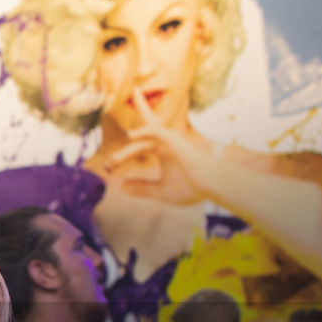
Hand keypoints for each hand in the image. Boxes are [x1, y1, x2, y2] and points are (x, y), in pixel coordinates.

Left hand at [100, 88, 222, 203]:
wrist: (213, 185)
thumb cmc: (192, 187)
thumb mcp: (161, 191)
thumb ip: (142, 188)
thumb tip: (121, 187)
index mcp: (163, 150)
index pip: (141, 143)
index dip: (124, 154)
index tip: (109, 166)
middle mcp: (165, 141)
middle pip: (139, 138)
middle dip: (122, 154)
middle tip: (108, 166)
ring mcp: (169, 139)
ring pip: (142, 141)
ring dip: (126, 153)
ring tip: (112, 164)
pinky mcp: (174, 139)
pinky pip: (155, 131)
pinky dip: (143, 131)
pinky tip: (131, 135)